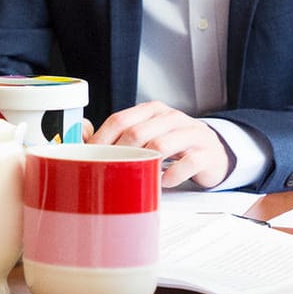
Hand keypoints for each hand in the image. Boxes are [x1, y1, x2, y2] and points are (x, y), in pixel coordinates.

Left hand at [87, 101, 231, 188]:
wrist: (212, 152)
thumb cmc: (174, 146)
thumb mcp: (146, 135)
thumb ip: (116, 135)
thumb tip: (80, 134)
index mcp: (151, 111)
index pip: (119, 120)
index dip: (101, 140)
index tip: (90, 158)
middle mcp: (171, 117)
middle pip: (137, 132)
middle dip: (120, 155)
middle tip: (112, 172)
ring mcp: (191, 133)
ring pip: (161, 144)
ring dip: (146, 165)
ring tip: (139, 178)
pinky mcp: (206, 152)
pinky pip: (187, 163)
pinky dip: (172, 176)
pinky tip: (164, 182)